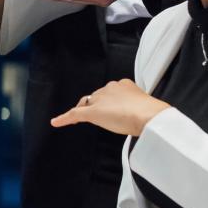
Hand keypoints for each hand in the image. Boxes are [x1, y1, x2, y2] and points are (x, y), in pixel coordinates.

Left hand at [50, 79, 170, 136]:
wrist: (148, 115)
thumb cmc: (151, 113)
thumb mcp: (144, 105)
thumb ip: (136, 107)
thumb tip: (139, 115)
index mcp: (123, 85)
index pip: (110, 93)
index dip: (109, 102)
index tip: (114, 109)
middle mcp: (109, 88)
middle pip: (97, 98)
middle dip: (100, 107)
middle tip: (112, 119)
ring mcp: (100, 99)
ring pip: (88, 105)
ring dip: (90, 112)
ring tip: (100, 122)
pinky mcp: (92, 112)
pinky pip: (74, 114)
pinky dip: (64, 118)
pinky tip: (56, 122)